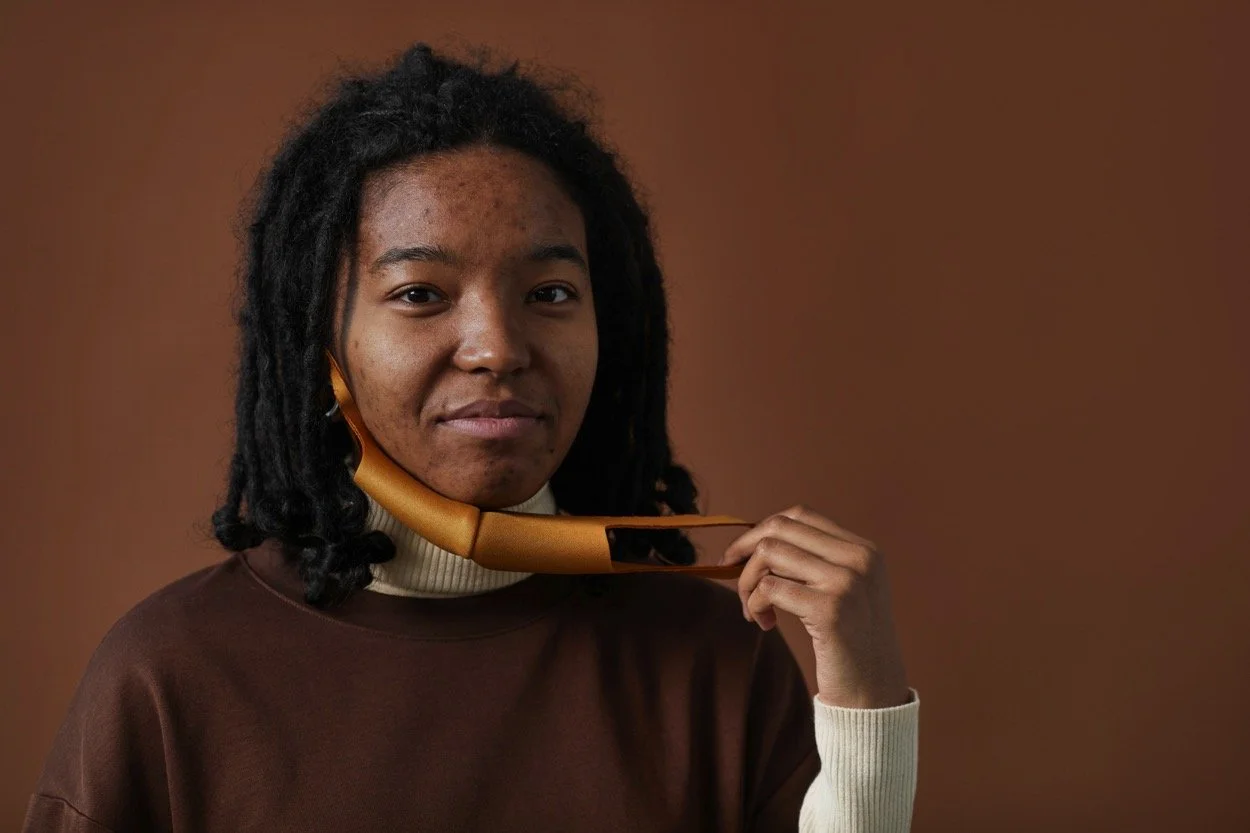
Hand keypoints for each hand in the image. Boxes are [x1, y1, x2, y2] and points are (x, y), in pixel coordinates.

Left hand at [720, 505, 910, 708]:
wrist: (874, 694)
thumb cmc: (849, 645)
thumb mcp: (843, 592)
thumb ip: (813, 563)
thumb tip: (755, 542)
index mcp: (864, 550)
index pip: (801, 515)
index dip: (762, 529)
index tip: (739, 553)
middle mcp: (859, 559)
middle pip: (781, 528)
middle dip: (745, 549)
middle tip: (730, 573)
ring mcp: (846, 581)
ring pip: (769, 553)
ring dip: (748, 582)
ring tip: (753, 610)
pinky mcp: (830, 609)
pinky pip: (770, 588)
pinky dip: (755, 604)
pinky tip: (764, 624)